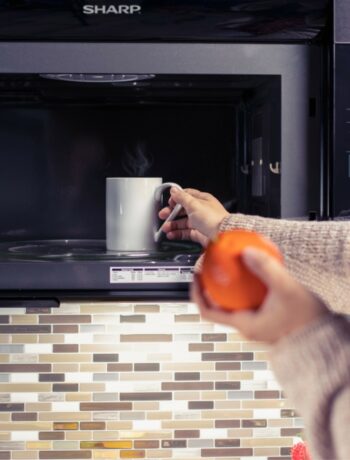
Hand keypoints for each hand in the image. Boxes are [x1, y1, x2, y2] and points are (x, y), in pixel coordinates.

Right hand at [158, 188, 228, 246]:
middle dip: (172, 212)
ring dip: (173, 224)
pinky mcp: (199, 233)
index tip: (169, 202)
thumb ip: (182, 197)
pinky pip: (185, 232)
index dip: (177, 198)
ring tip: (165, 228)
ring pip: (183, 222)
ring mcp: (200, 222)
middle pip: (183, 210)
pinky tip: (171, 234)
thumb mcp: (194, 204)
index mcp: (202, 200)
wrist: (222, 236)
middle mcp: (201, 210)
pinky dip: (177, 233)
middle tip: (163, 215)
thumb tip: (174, 190)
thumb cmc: (212, 218)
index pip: (187, 196)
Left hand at [192, 247, 328, 343]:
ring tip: (230, 267)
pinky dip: (245, 288)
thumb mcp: (286, 289)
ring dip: (227, 286)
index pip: (208, 311)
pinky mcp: (266, 320)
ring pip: (233, 303)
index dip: (197, 293)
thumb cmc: (308, 321)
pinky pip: (248, 302)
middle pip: (218, 306)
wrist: (325, 340)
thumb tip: (246, 251)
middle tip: (210, 266)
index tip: (195, 275)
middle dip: (210, 286)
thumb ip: (266, 269)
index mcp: (245, 325)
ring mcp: (256, 324)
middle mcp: (247, 327)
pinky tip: (253, 274)